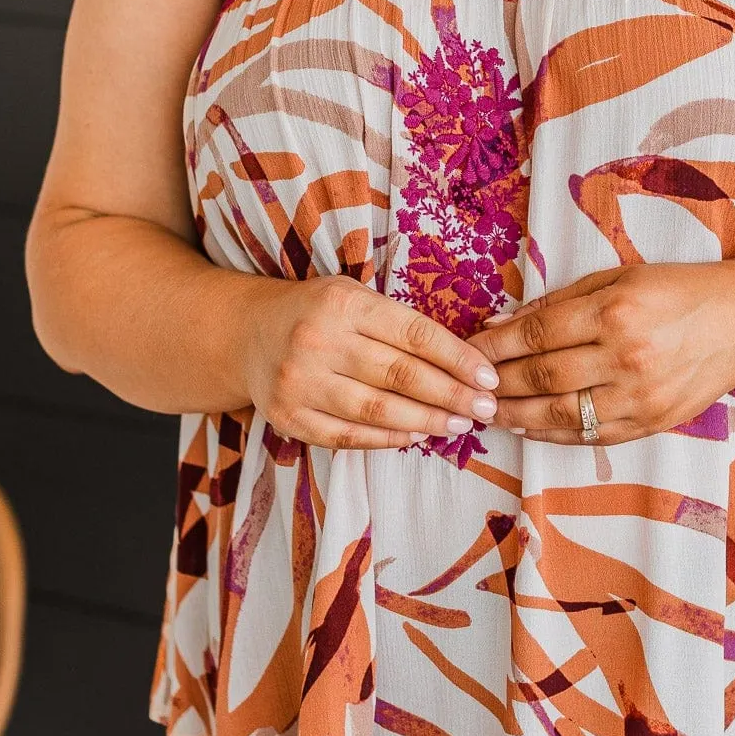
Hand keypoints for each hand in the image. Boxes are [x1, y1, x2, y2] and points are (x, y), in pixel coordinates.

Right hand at [234, 275, 501, 449]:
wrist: (245, 333)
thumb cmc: (317, 312)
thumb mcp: (353, 297)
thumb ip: (398, 323)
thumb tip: (464, 362)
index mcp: (343, 302)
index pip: (414, 334)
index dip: (457, 358)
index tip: (489, 377)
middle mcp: (318, 341)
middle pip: (401, 375)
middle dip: (452, 395)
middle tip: (487, 408)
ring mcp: (299, 382)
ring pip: (377, 410)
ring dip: (426, 421)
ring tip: (460, 425)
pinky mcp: (287, 417)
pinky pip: (347, 436)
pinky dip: (386, 438)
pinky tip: (415, 436)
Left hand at [466, 264, 734, 444]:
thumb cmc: (676, 291)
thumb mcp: (618, 278)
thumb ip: (558, 302)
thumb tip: (500, 324)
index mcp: (615, 311)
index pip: (537, 333)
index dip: (495, 346)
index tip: (466, 350)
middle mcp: (626, 356)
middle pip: (543, 377)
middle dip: (498, 383)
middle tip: (468, 386)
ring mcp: (640, 395)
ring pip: (562, 414)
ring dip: (517, 415)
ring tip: (488, 411)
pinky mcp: (651, 422)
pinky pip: (591, 436)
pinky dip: (554, 435)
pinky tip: (528, 427)